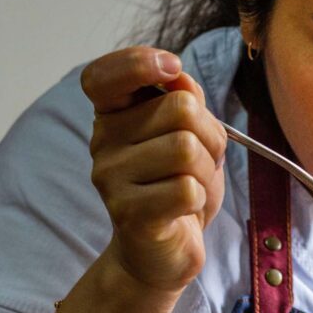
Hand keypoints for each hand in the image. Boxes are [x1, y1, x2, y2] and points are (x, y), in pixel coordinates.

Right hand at [81, 47, 227, 291]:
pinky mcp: (129, 213)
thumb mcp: (191, 134)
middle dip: (209, 135)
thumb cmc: (178, 185)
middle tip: (199, 162)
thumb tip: (179, 78)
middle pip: (180, 108)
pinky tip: (184, 208)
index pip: (104, 75)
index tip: (172, 68)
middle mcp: (102, 142)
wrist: (166, 250)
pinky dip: (199, 197)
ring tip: (190, 186)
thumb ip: (185, 100)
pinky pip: (186, 188)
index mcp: (113, 115)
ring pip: (187, 148)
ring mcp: (111, 178)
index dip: (138, 62)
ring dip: (206, 169)